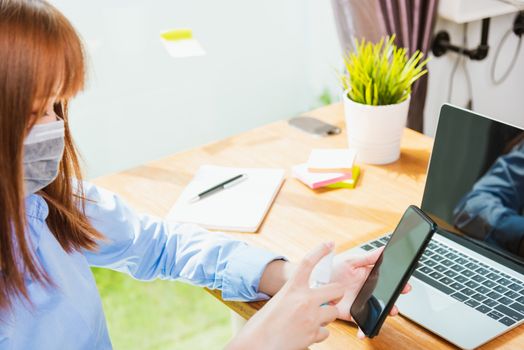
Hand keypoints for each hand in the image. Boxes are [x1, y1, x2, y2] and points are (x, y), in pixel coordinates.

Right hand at [227, 243, 344, 349]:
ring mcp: (312, 318)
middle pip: (336, 289)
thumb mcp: (277, 302)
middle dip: (336, 294)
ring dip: (326, 316)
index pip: (308, 263)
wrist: (257, 345)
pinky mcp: (314, 334)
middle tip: (331, 299)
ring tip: (311, 320)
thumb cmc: (261, 325)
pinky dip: (318, 334)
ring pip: (334, 313)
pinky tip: (306, 334)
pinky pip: (326, 332)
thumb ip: (295, 298)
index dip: (320, 251)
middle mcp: (304, 300)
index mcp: (292, 288)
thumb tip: (310, 300)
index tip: (329, 244)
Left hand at [330, 247, 410, 337]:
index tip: (406, 285)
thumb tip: (383, 249)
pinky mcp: (353, 314)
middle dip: (395, 299)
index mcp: (370, 277)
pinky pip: (362, 324)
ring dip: (385, 314)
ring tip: (389, 312)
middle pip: (386, 297)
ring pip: (378, 311)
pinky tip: (364, 332)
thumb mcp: (351, 261)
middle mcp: (369, 291)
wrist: (318, 283)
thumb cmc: (334, 270)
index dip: (399, 284)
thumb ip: (368, 258)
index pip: (388, 281)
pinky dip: (364, 330)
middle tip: (399, 299)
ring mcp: (362, 303)